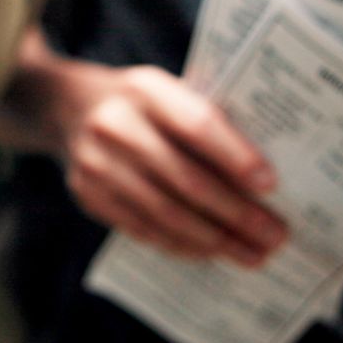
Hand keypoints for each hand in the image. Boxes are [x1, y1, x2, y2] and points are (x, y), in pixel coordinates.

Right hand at [34, 31, 285, 266]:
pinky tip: (211, 252)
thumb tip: (262, 179)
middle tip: (274, 235)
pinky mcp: (86, 195)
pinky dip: (182, 244)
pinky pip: (143, 229)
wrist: (67, 107)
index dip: (235, 157)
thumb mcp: (167, 92)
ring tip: (252, 253)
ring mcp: (96, 163)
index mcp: (145, 89)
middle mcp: (115, 124)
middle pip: (185, 178)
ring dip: (215, 239)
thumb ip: (204, 120)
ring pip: (165, 212)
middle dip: (236, 213)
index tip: (270, 185)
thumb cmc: (141, 103)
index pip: (196, 125)